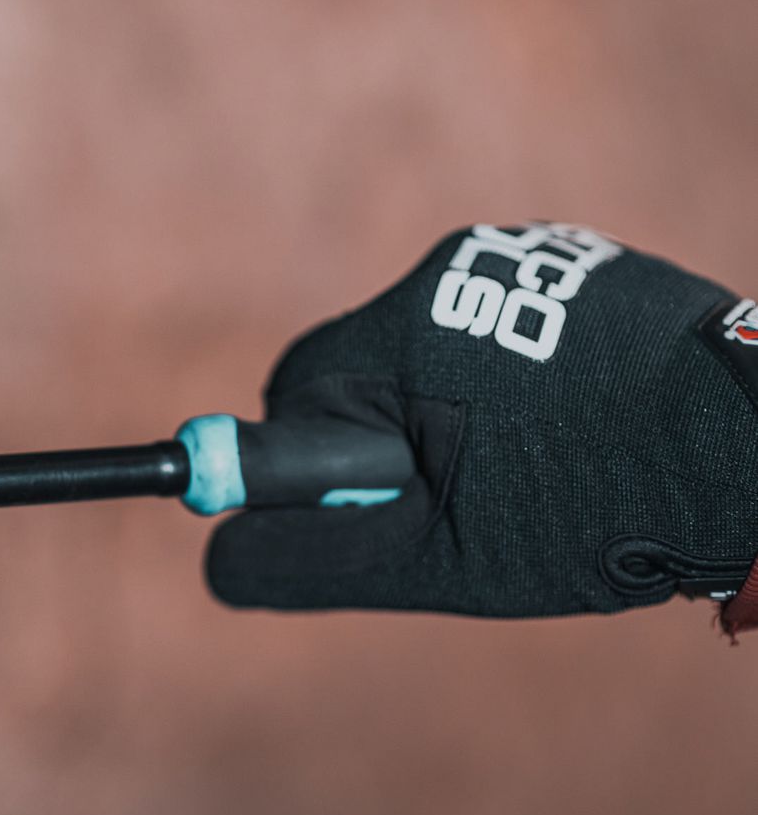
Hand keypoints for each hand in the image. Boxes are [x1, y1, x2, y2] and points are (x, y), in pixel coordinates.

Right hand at [206, 224, 757, 628]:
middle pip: (362, 363)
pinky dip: (519, 373)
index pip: (294, 391)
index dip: (316, 464)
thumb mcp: (439, 557)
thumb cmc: (598, 510)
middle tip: (459, 496)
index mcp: (403, 333)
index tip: (372, 503)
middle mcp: (451, 268)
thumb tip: (216, 561)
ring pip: (436, 345)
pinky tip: (579, 420)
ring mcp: (522, 253)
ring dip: (457, 405)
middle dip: (389, 434)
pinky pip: (504, 321)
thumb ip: (314, 555)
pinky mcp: (578, 260)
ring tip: (541, 461)